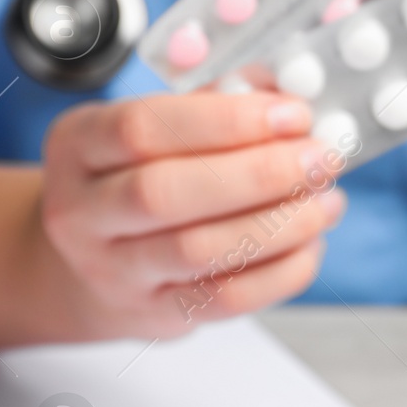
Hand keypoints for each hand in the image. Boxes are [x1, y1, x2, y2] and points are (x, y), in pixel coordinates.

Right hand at [38, 92, 345, 337]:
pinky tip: (311, 244)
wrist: (95, 264)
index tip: (293, 115)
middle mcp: (82, 211)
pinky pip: (225, 299)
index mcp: (79, 144)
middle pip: (165, 194)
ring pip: (198, 252)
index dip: (227, 120)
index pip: (143, 127)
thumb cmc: (142, 176)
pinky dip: (281, 273)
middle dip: (259, 173)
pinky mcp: (155, 313)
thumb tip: (287, 93)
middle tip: (321, 160)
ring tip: (328, 202)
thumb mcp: (159, 128)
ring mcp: (113, 270)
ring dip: (279, 225)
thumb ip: (216, 103)